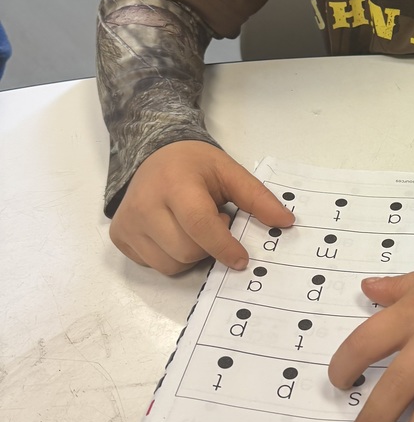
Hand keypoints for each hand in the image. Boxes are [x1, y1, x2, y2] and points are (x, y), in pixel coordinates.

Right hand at [109, 141, 293, 274]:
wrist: (154, 155)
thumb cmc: (195, 165)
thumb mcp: (229, 172)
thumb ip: (257, 198)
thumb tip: (286, 223)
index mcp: (175, 184)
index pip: (200, 225)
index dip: (224, 246)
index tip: (242, 259)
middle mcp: (145, 205)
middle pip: (187, 251)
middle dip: (209, 245)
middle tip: (215, 220)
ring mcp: (128, 224)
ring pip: (170, 264)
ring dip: (191, 254)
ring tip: (193, 226)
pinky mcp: (120, 238)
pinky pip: (154, 265)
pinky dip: (171, 256)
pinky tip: (174, 232)